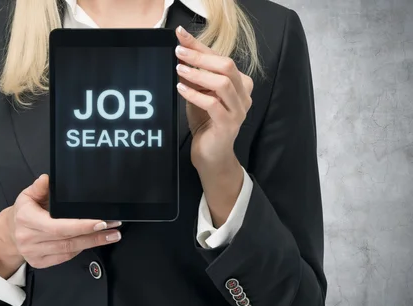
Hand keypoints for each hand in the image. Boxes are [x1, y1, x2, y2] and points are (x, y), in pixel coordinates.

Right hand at [0, 174, 121, 276]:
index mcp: (26, 218)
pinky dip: (80, 249)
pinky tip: (92, 241)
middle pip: (68, 239)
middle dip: (95, 234)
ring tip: (111, 235)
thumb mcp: (28, 195)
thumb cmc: (23, 212)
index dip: (82, 225)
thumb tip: (48, 179)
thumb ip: (40, 187)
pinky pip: (65, 257)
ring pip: (70, 249)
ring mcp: (34, 253)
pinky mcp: (39, 263)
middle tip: (114, 228)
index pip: (59, 225)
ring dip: (93, 242)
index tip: (101, 221)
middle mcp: (30, 238)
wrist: (9, 233)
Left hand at [174, 26, 253, 172]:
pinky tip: (181, 89)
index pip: (220, 58)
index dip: (200, 45)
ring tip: (179, 69)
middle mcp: (243, 94)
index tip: (180, 34)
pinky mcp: (229, 124)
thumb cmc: (205, 123)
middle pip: (226, 66)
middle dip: (200, 57)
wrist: (211, 155)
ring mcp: (239, 110)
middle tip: (178, 52)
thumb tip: (180, 55)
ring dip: (199, 74)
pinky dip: (196, 94)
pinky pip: (213, 104)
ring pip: (223, 83)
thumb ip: (192, 78)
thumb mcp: (197, 95)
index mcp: (239, 83)